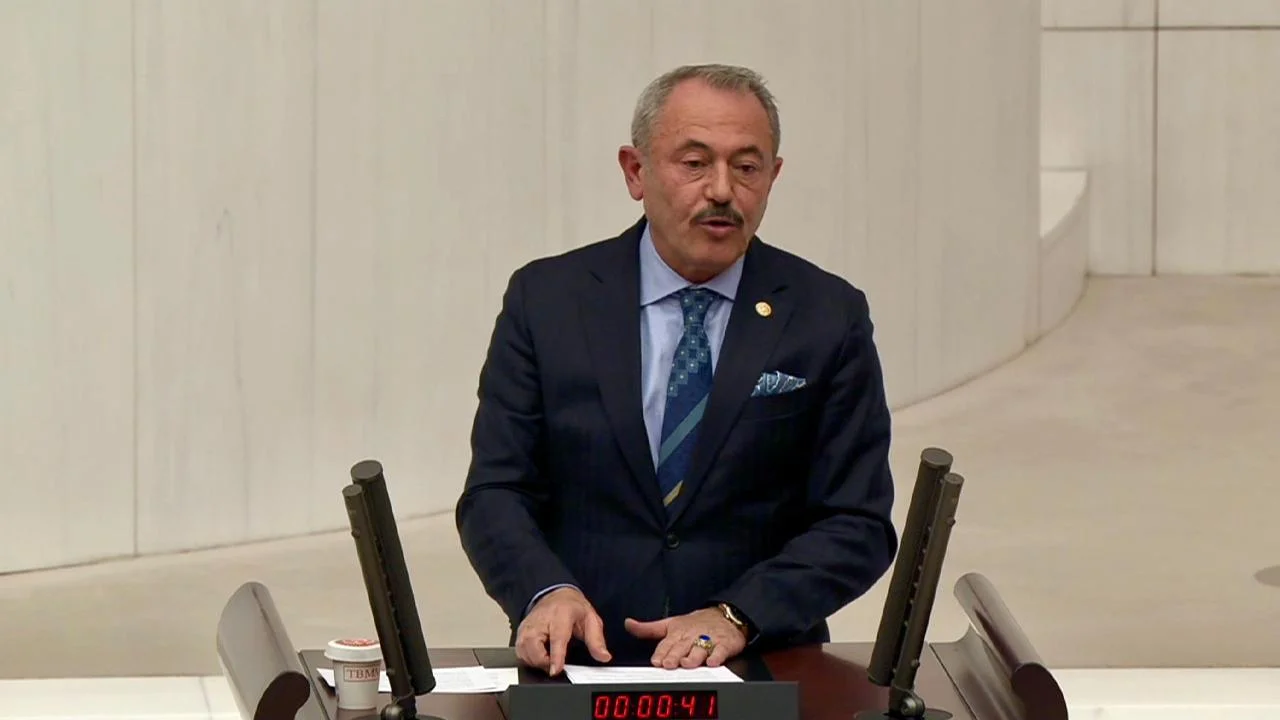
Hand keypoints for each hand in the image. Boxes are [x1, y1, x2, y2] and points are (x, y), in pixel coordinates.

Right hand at [516, 587, 611, 675]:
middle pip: (534, 647)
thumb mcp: (590, 619)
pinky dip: (528, 658)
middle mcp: (541, 620)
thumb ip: (597, 640)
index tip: (555, 670)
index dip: (555, 657)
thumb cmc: (572, 607)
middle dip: (543, 662)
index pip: (556, 638)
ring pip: (524, 651)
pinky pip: (519, 651)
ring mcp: (528, 626)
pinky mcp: (520, 632)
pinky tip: (539, 655)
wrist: (555, 594)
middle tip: (556, 665)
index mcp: (561, 615)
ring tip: (549, 659)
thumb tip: (603, 657)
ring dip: (536, 662)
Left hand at [624, 608, 746, 668]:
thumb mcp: (670, 624)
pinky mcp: (724, 645)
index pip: (666, 644)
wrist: (725, 616)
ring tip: (687, 663)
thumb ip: (648, 629)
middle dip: (674, 656)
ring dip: (693, 657)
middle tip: (668, 664)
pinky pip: (721, 651)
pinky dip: (717, 656)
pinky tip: (713, 662)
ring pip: (700, 650)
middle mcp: (691, 637)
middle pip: (681, 648)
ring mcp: (708, 640)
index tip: (656, 661)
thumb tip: (627, 624)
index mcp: (676, 633)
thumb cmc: (695, 624)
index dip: (661, 653)